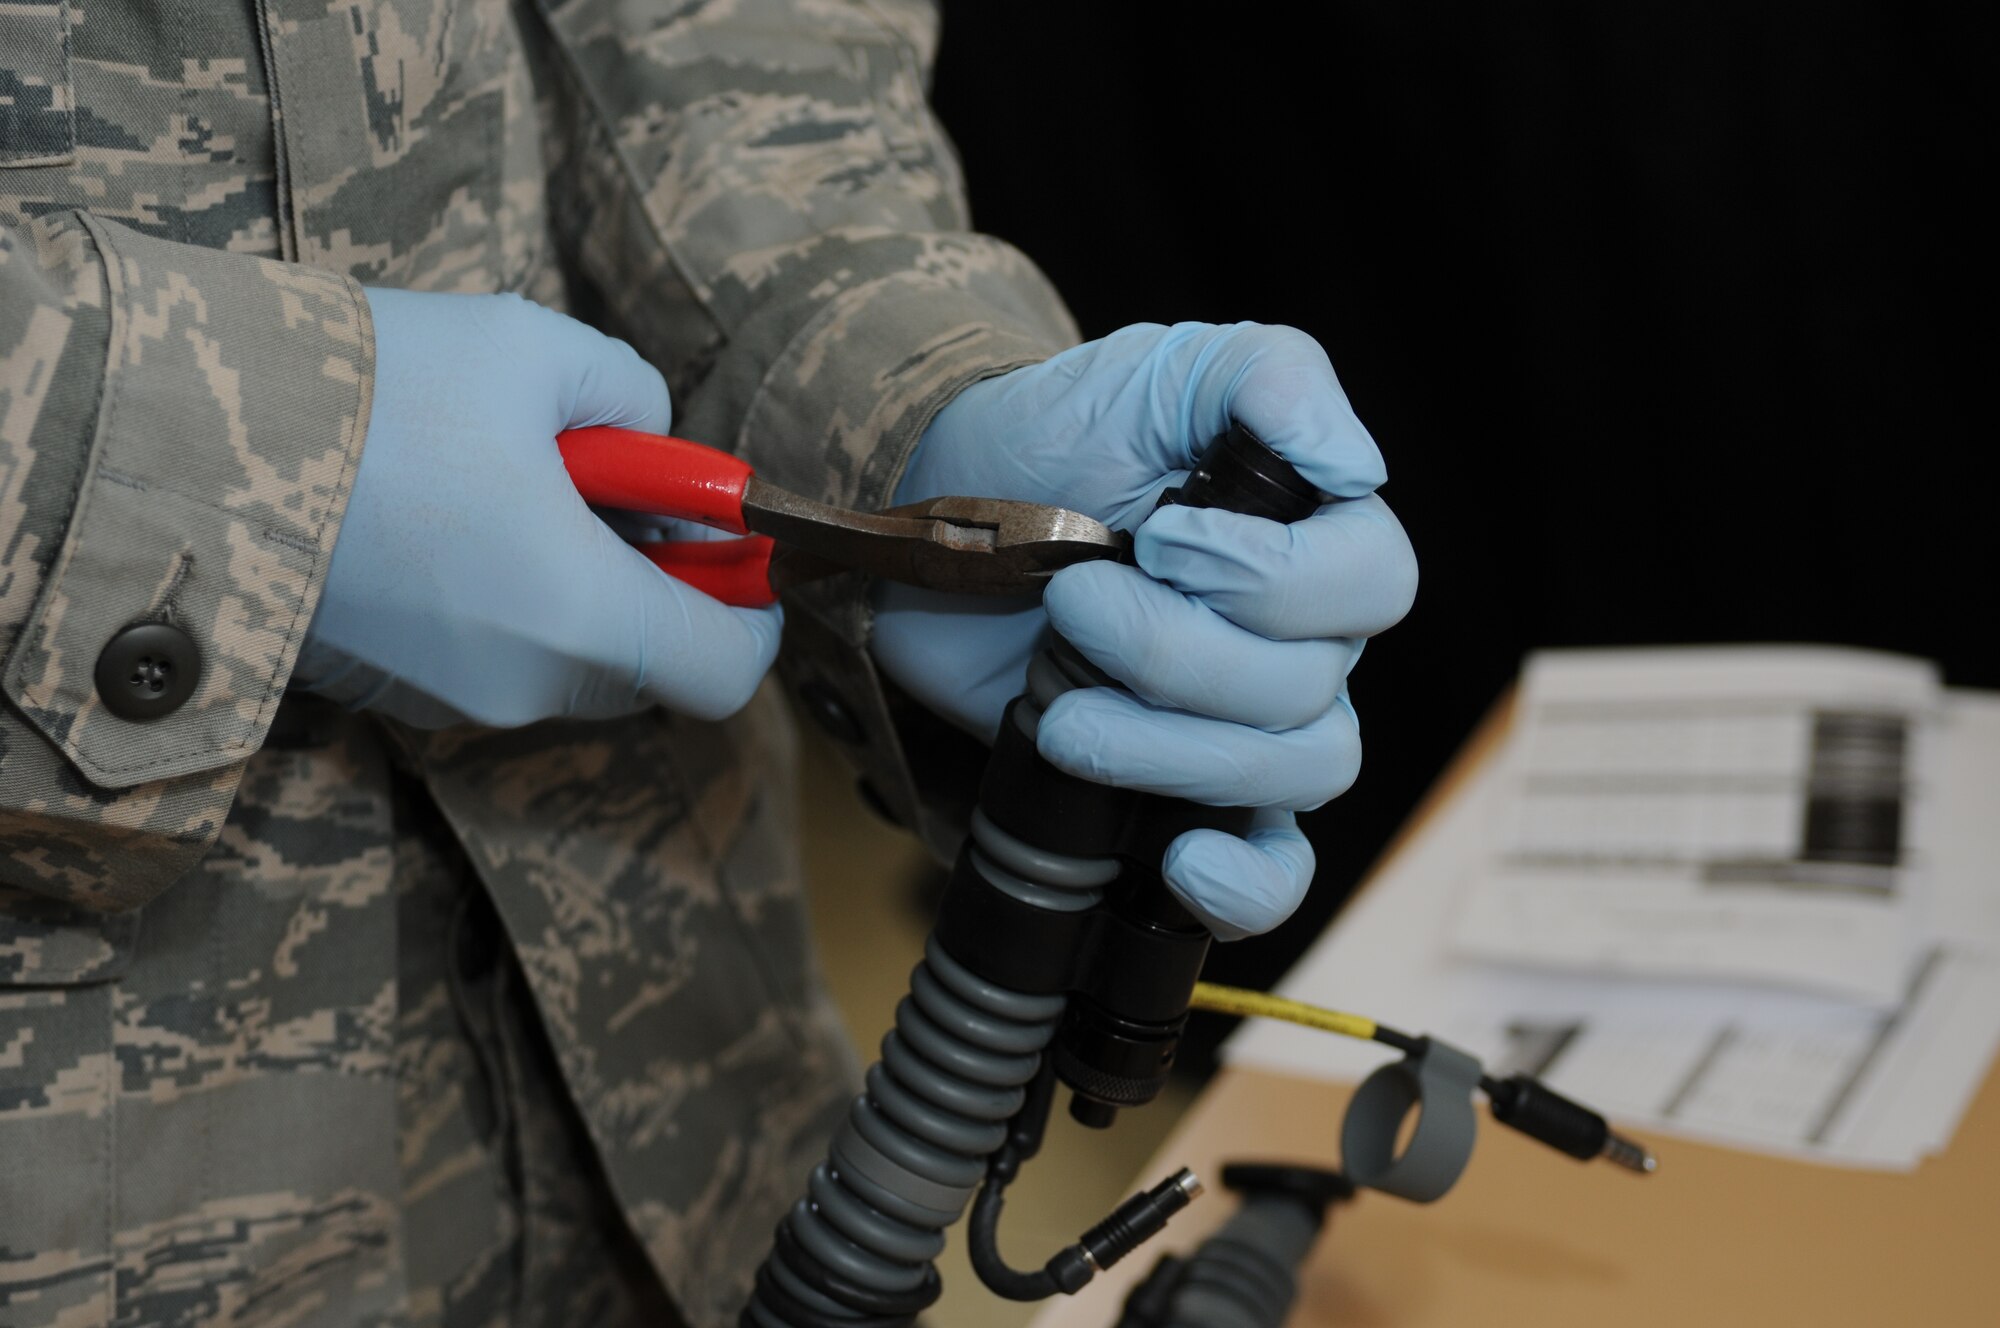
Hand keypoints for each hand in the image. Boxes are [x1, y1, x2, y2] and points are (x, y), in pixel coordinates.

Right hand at [295, 289, 780, 728]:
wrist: (181, 441)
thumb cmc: (374, 396)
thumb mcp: (535, 350)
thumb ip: (633, 396)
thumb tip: (652, 436)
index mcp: (584, 621)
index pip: (727, 672)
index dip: (749, 607)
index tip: (734, 545)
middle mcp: (526, 687)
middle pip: (648, 663)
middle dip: (656, 582)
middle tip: (613, 485)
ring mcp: (450, 700)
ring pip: (567, 659)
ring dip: (575, 585)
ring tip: (515, 481)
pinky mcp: (388, 690)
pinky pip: (489, 656)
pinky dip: (504, 600)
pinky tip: (452, 513)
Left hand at [871, 322, 1416, 938]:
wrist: (939, 520)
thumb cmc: (1055, 440)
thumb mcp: (1158, 372)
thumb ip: (1266, 378)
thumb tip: (1355, 462)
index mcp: (1314, 541)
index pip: (1369, 584)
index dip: (1274, 580)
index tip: (1161, 540)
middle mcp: (1301, 642)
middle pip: (1310, 689)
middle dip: (1177, 655)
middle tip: (1072, 604)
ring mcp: (1245, 728)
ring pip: (1287, 774)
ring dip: (1171, 752)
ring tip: (1066, 714)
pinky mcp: (1181, 794)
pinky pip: (1268, 871)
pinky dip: (1243, 884)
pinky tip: (1184, 862)